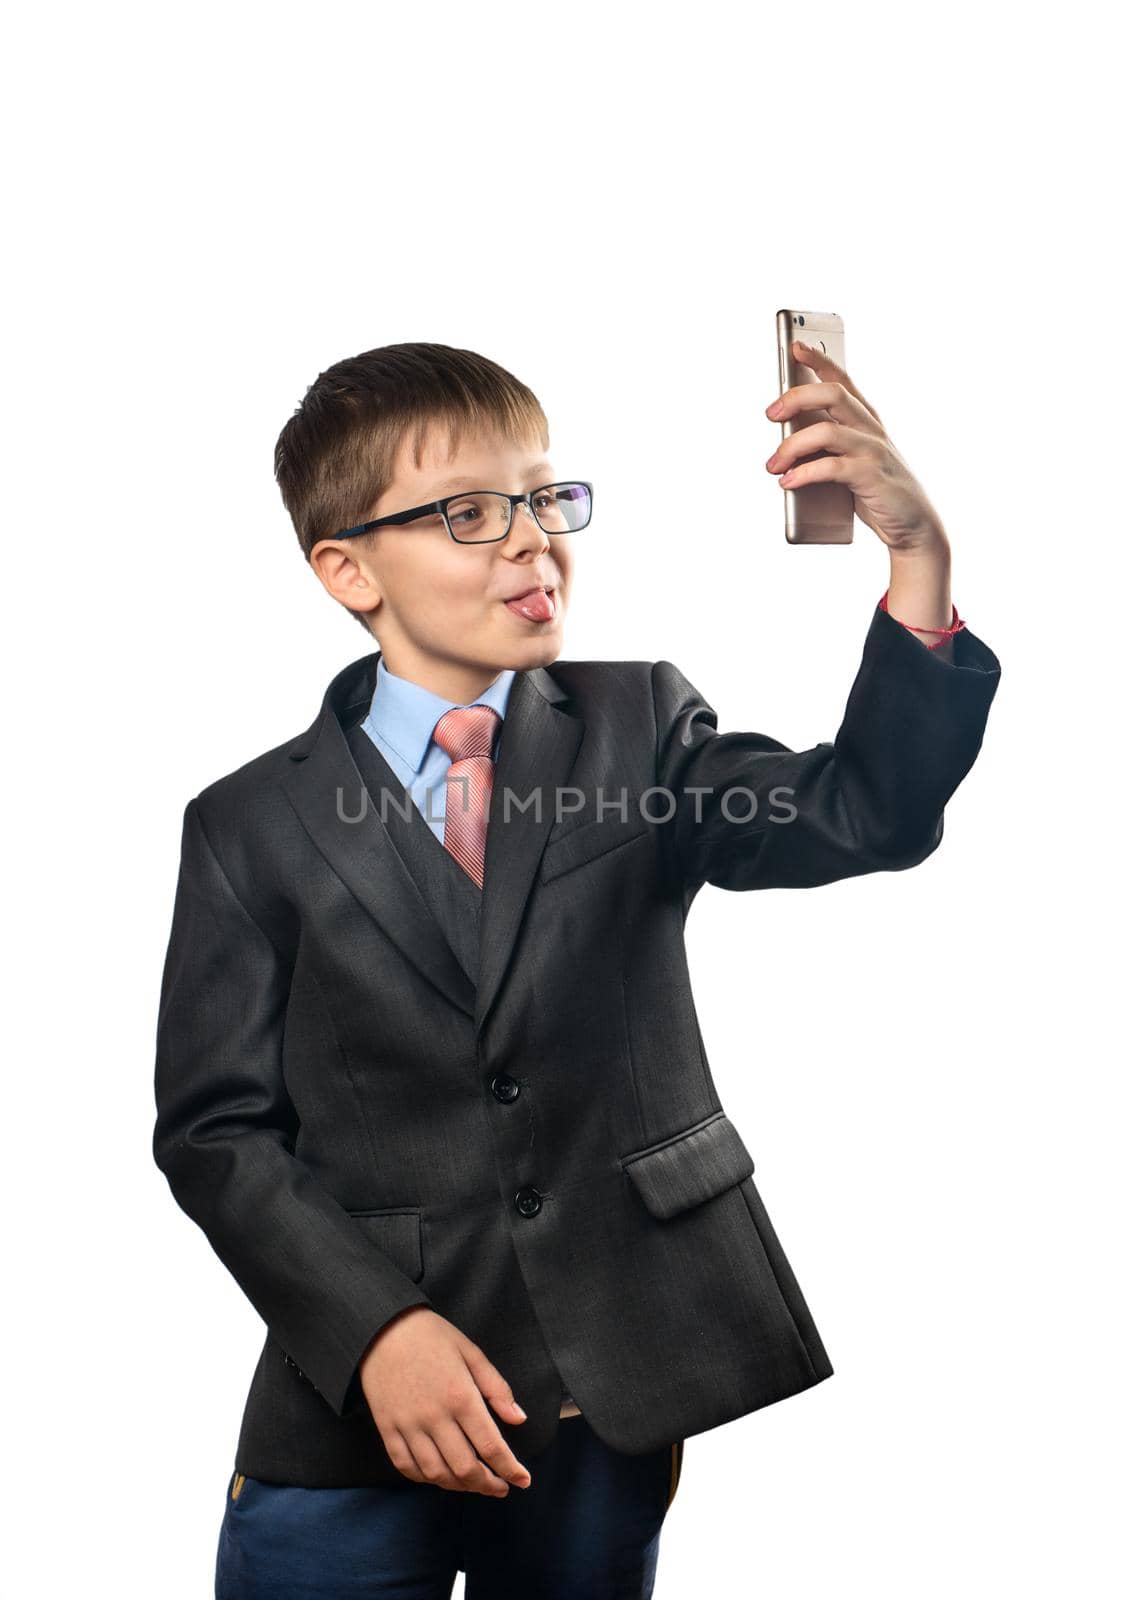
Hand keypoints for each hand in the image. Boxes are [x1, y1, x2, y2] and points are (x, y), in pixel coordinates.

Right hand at [359, 1305, 532, 1495]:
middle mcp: (435, 1417)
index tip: (523, 1480)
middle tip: (501, 1487)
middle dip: (488, 1484)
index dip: (511, 1469)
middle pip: (465, 1468)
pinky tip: (439, 1477)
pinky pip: (406, 1466)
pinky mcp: (387, 1429)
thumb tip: (519, 1419)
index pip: (491, 1446)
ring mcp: (408, 1426)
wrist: (382, 1327)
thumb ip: (496, 1388)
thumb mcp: (471, 1352)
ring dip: (460, 1487)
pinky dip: (425, 1479)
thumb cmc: (431, 1336)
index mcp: (461, 1396)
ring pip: (436, 1474)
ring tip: (474, 1484)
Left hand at [764, 337, 947, 553]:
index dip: (819, 360)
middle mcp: (871, 428)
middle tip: (770, 414)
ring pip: (825, 431)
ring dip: (790, 446)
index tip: (795, 346)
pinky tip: (788, 482)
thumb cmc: (879, 493)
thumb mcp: (853, 463)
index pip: (842, 380)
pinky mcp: (871, 476)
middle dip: (795, 397)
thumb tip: (786, 446)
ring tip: (773, 465)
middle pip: (832, 394)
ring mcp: (873, 451)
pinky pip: (831, 467)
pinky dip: (803, 474)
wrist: (915, 526)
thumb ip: (828, 450)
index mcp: (867, 420)